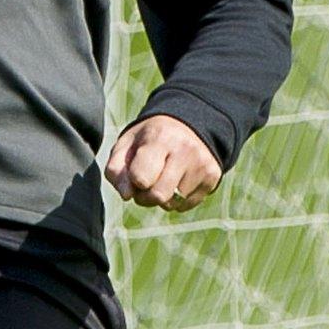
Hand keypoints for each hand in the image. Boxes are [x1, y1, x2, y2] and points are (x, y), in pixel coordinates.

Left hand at [105, 114, 221, 211]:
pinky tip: (177, 180)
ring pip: (173, 203)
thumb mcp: (126, 145)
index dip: (134, 181)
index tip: (135, 172)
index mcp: (159, 137)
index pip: (141, 178)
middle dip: (145, 197)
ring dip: (162, 198)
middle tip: (145, 184)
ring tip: (162, 178)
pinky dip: (177, 199)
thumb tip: (126, 196)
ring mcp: (202, 163)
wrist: (188, 122)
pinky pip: (187, 205)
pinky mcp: (213, 175)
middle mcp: (185, 149)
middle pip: (158, 196)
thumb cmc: (149, 138)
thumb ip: (116, 170)